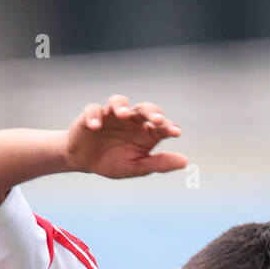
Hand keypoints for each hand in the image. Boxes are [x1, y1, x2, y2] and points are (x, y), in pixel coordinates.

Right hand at [65, 95, 188, 179]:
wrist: (84, 161)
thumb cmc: (113, 162)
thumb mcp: (137, 167)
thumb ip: (159, 163)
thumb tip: (185, 161)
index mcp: (145, 131)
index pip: (161, 125)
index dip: (169, 127)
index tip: (176, 133)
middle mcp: (131, 119)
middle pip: (144, 108)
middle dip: (151, 111)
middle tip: (157, 119)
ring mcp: (111, 115)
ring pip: (118, 101)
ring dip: (121, 106)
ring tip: (122, 115)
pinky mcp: (91, 116)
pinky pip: (93, 110)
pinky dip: (95, 116)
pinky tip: (96, 126)